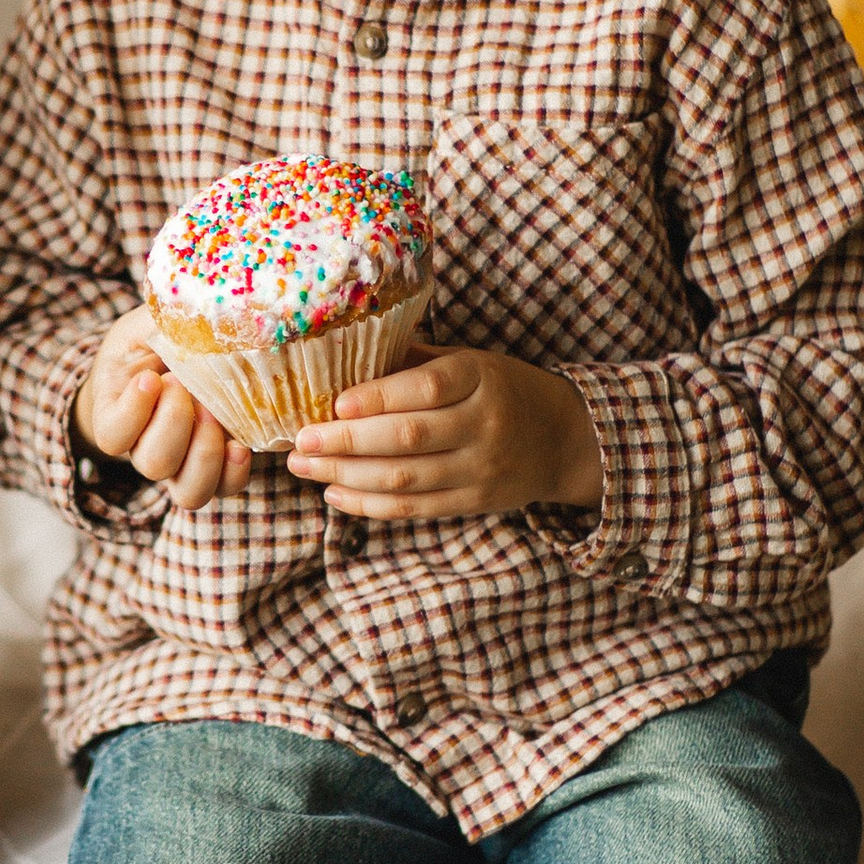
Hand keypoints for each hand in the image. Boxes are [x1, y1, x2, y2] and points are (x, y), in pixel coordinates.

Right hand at [75, 306, 251, 513]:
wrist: (173, 362)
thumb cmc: (155, 341)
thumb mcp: (148, 323)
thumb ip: (158, 319)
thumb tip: (193, 300)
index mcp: (120, 414)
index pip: (112, 435)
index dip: (131, 413)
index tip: (150, 377)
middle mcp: (147, 447)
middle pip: (152, 463)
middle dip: (173, 424)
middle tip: (183, 386)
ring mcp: (183, 463)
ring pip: (188, 491)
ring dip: (205, 455)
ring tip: (215, 415)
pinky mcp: (217, 466)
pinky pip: (223, 488)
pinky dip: (234, 472)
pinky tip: (241, 444)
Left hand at [286, 347, 603, 520]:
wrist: (563, 438)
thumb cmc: (499, 388)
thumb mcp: (468, 361)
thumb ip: (412, 361)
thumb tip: (342, 355)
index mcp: (480, 378)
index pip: (427, 389)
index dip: (378, 397)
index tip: (334, 404)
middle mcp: (482, 424)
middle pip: (407, 438)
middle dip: (346, 443)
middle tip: (300, 441)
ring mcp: (480, 469)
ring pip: (405, 479)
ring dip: (346, 475)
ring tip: (305, 466)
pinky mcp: (474, 502)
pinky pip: (415, 509)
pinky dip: (370, 505)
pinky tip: (335, 493)